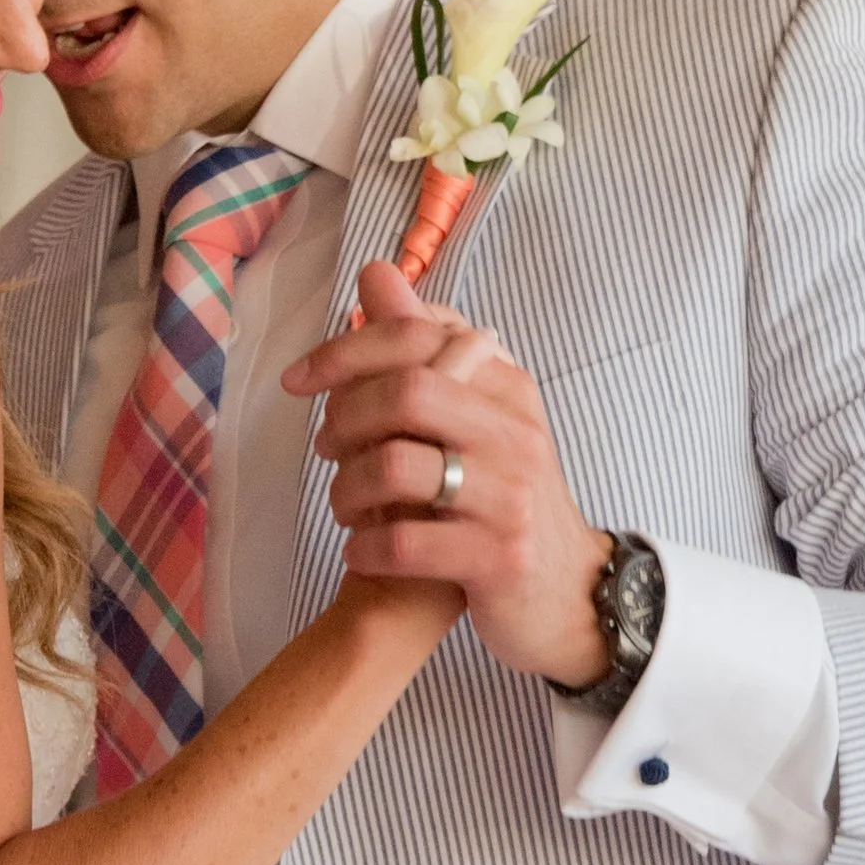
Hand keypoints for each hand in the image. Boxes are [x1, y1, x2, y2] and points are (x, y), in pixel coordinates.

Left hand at [286, 262, 612, 687]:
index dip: (345, 351)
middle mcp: (516, 432)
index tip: (296, 380)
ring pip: (393, 468)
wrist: (568, 591)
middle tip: (327, 450)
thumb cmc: (503, 495)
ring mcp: (511, 497)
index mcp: (506, 386)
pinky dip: (367, 548)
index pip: (418, 336)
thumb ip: (424, 347)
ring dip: (346, 490)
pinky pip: (404, 543)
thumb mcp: (475, 414)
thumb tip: (375, 273)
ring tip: (345, 506)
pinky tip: (364, 551)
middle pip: (404, 394)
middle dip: (344, 419)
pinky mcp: (499, 558)